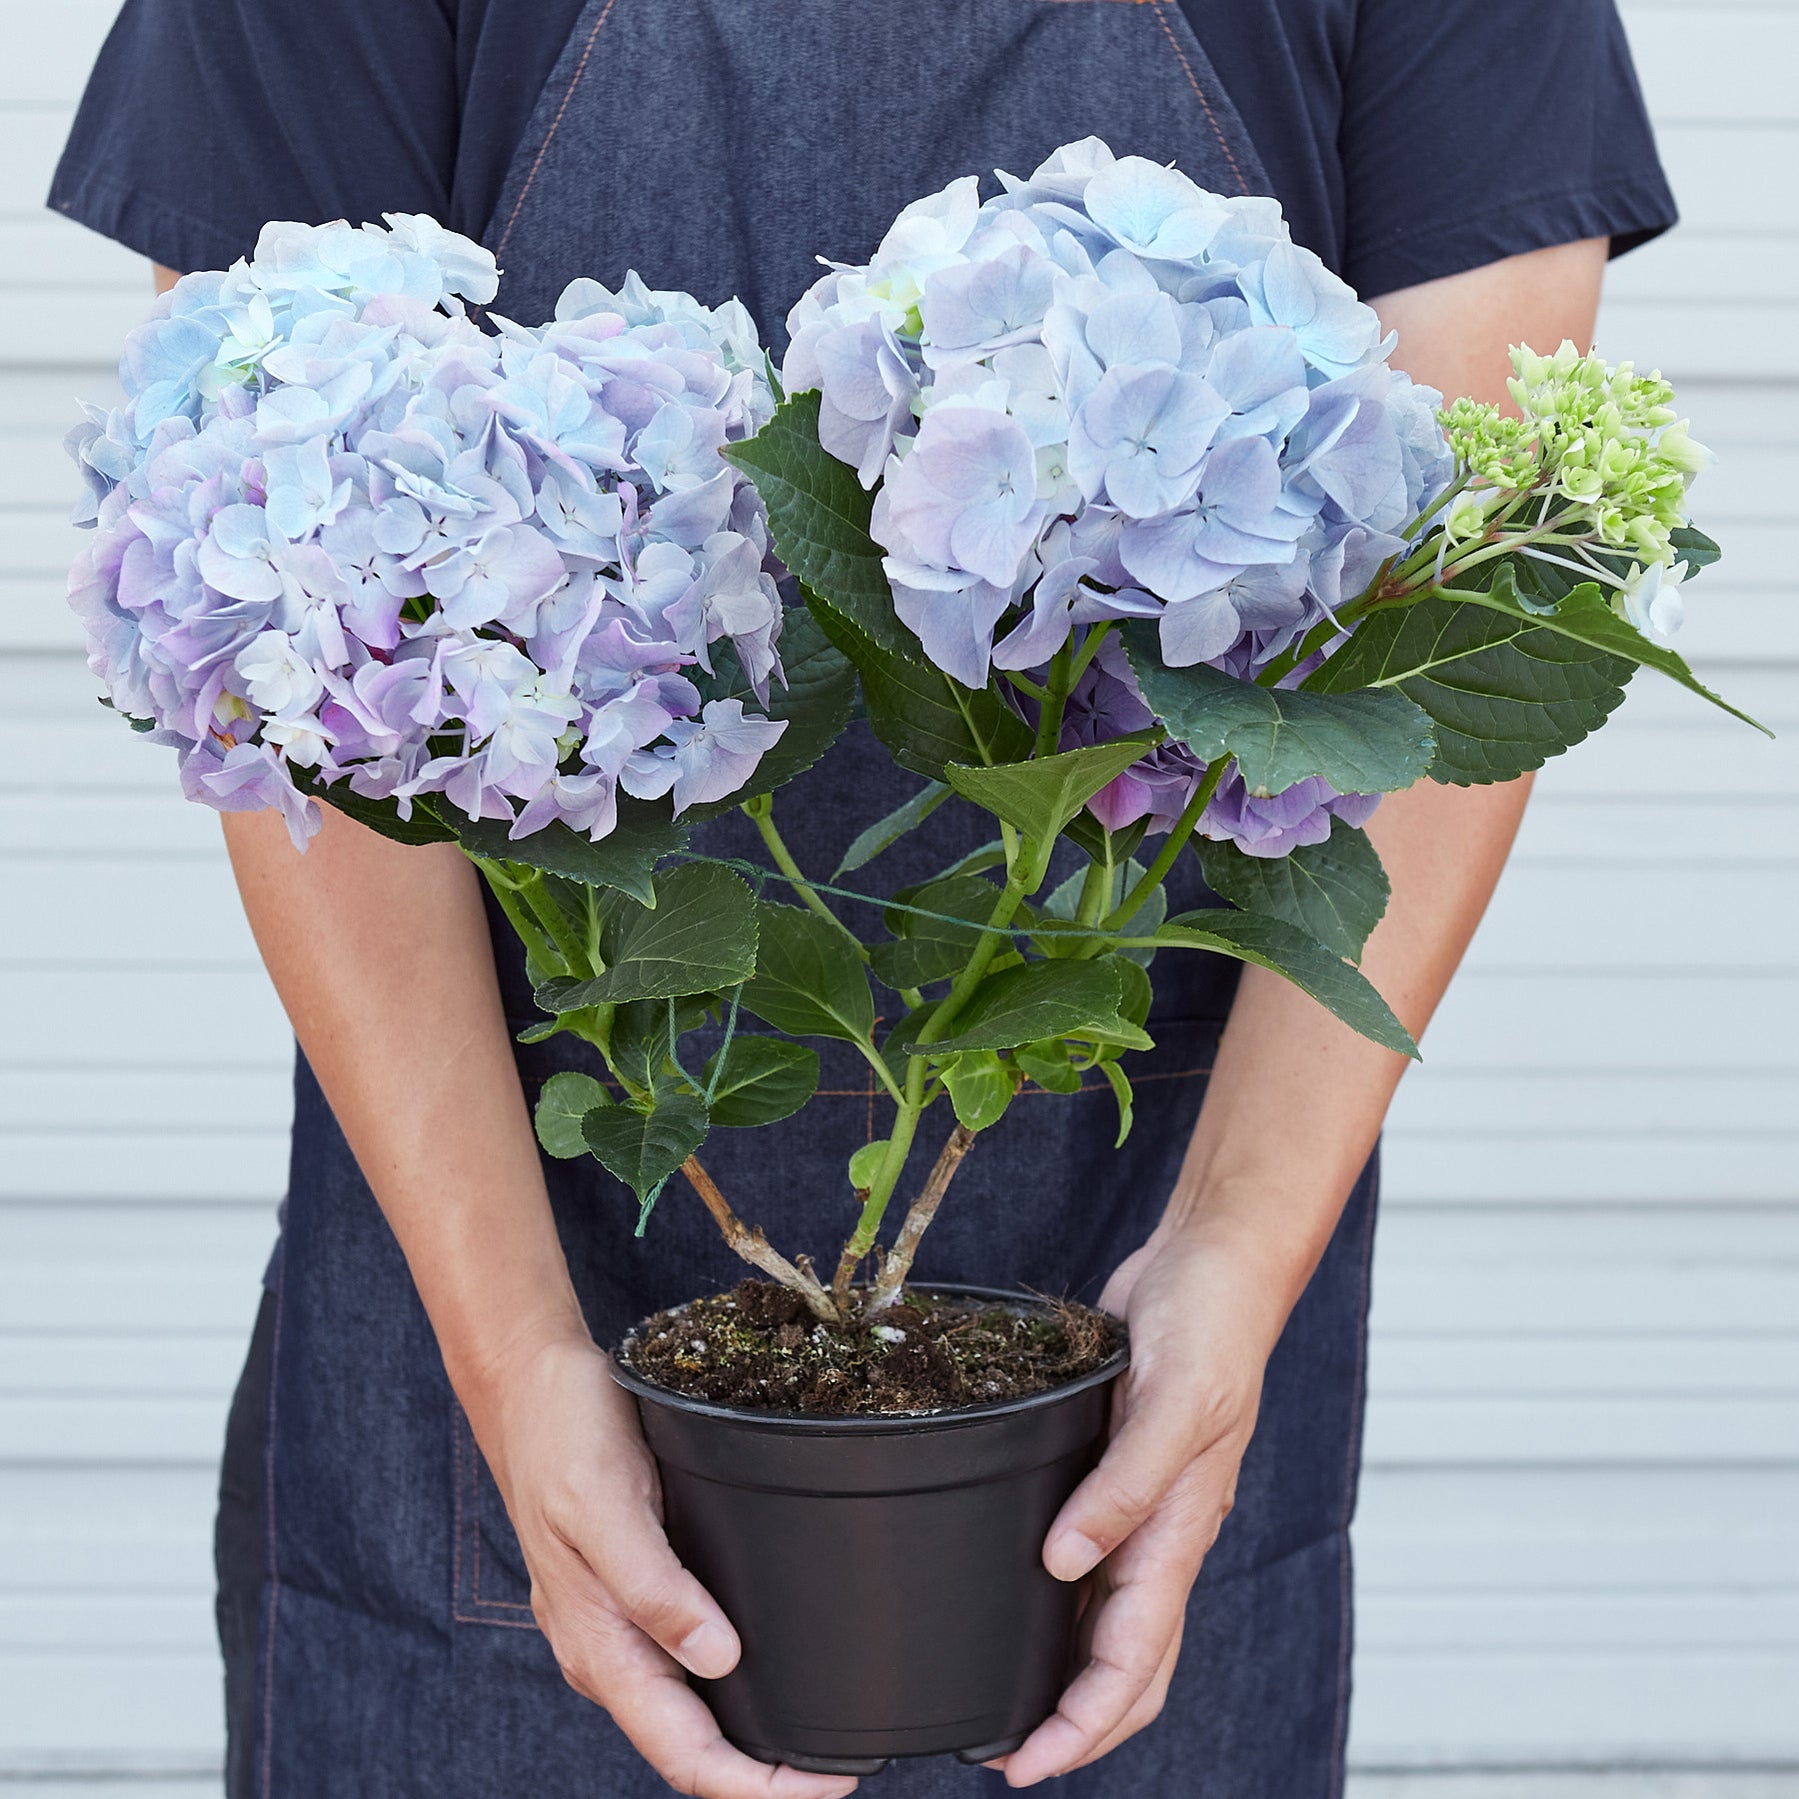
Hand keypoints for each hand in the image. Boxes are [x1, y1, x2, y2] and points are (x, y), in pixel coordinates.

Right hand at [466, 1330, 859, 1798]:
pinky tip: (765, 1669)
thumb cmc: (562, 1435)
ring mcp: (613, 1625)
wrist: (527, 1384)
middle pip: (690, 1746)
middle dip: (763, 1777)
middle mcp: (607, 1649)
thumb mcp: (606, 1503)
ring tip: (816, 1738)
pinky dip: (727, 1686)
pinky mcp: (626, 1593)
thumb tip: (718, 1659)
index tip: (829, 1788)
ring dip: (747, 1738)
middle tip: (843, 1772)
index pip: (685, 1753)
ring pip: (686, 1710)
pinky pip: (678, 1665)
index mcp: (600, 1645)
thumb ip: (655, 1587)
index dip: (757, 1788)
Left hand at [992, 1227, 1282, 1785]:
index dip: (1085, 1720)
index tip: (1028, 1762)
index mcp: (1182, 1526)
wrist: (1213, 1262)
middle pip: (1128, 1659)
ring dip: (1066, 1666)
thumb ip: (1125, 1485)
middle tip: (1008, 1757)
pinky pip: (1092, 1549)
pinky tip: (1020, 1590)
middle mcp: (1162, 1528)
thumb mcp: (1173, 1398)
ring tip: (1004, 1697)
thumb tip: (1064, 1565)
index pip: (1135, 1655)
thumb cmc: (1209, 1323)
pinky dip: (1061, 1591)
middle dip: (1077, 1720)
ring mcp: (1141, 1500)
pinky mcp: (1115, 1464)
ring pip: (1109, 1614)